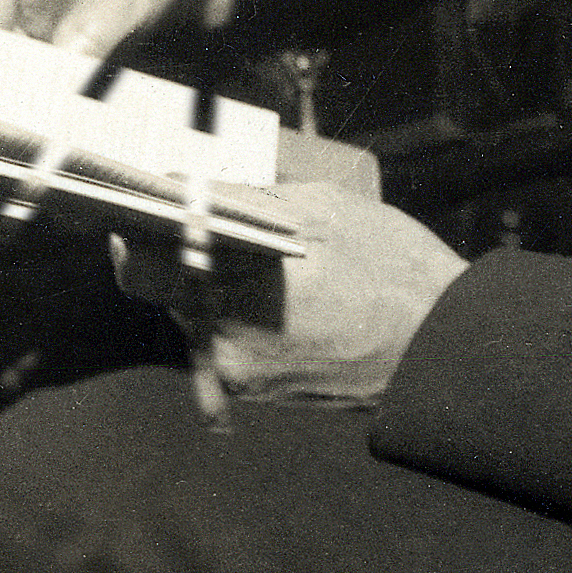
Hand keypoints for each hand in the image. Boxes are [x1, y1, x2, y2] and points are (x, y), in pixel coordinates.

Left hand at [115, 182, 467, 405]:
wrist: (440, 349)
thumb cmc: (392, 271)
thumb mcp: (325, 208)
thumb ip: (250, 198)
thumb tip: (196, 184)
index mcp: (234, 281)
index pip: (139, 261)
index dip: (131, 228)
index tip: (131, 204)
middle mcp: (222, 334)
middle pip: (159, 287)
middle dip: (174, 250)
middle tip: (200, 218)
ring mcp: (236, 368)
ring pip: (192, 311)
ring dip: (211, 281)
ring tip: (258, 256)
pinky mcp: (253, 388)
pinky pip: (220, 342)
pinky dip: (233, 317)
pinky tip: (267, 299)